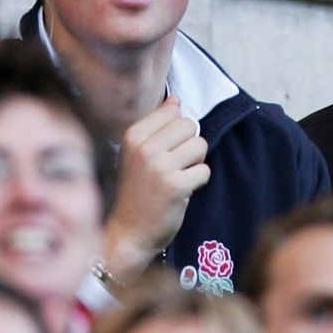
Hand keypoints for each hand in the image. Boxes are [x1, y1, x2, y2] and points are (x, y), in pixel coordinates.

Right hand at [104, 96, 209, 283]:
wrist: (128, 233)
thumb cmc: (137, 191)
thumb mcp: (138, 153)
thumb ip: (157, 125)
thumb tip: (176, 99)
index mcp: (133, 135)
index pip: (174, 112)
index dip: (179, 131)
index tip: (166, 150)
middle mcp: (144, 148)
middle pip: (190, 126)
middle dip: (191, 145)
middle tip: (176, 165)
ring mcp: (159, 167)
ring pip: (201, 145)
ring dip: (196, 163)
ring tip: (179, 177)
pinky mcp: (175, 186)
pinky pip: (205, 170)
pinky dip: (199, 182)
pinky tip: (183, 192)